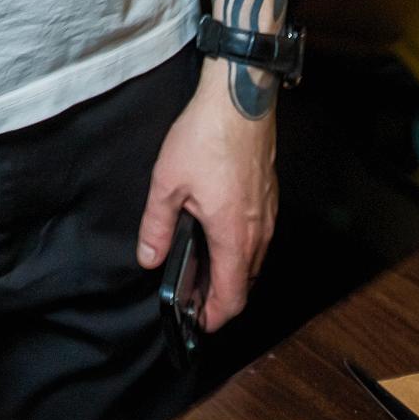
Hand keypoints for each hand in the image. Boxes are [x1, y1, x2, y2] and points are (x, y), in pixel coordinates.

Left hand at [136, 56, 277, 332]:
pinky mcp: (270, 196)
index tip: (197, 321)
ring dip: (232, 272)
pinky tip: (218, 232)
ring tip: (202, 266)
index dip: (214, 316)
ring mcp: (269, 214)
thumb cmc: (205, 137)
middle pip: (246, 283)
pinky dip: (241, 248)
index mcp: (234, 236)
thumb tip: (148, 259)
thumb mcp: (167, 181)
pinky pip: (259, 237)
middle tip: (193, 295)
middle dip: (221, 297)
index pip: (232, 297)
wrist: (239, 98)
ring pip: (254, 260)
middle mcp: (259, 232)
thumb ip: (156, 225)